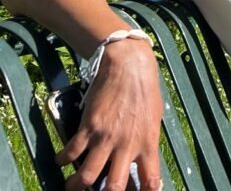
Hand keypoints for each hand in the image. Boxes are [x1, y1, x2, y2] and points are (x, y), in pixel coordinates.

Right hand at [56, 40, 163, 190]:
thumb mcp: (154, 117)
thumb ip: (146, 140)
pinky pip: (72, 152)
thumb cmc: (146, 89)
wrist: (129, 65)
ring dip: (76, 186)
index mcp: (148, 143)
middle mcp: (127, 145)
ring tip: (73, 187)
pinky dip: (64, 160)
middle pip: (114, 187)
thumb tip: (140, 158)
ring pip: (87, 176)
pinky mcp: (88, 127)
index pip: (151, 179)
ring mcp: (106, 137)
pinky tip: (63, 160)